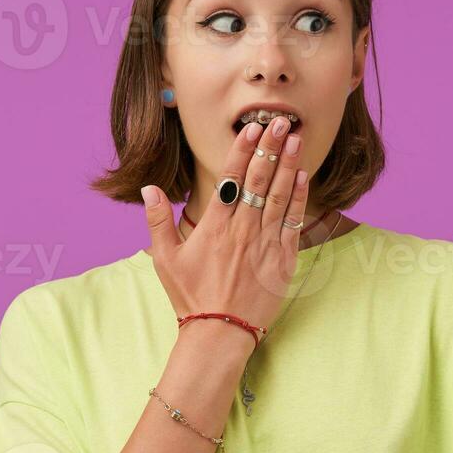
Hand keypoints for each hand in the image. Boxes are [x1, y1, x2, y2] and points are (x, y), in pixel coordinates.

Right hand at [140, 117, 309, 350]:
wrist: (220, 332)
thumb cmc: (191, 296)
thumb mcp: (165, 259)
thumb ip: (157, 220)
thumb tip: (149, 188)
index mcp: (214, 226)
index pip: (232, 178)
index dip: (243, 150)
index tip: (251, 128)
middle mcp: (242, 229)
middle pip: (260, 180)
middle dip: (271, 147)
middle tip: (280, 121)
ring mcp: (265, 243)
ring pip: (280, 196)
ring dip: (289, 165)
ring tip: (295, 139)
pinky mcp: (284, 259)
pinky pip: (294, 221)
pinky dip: (299, 197)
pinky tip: (303, 176)